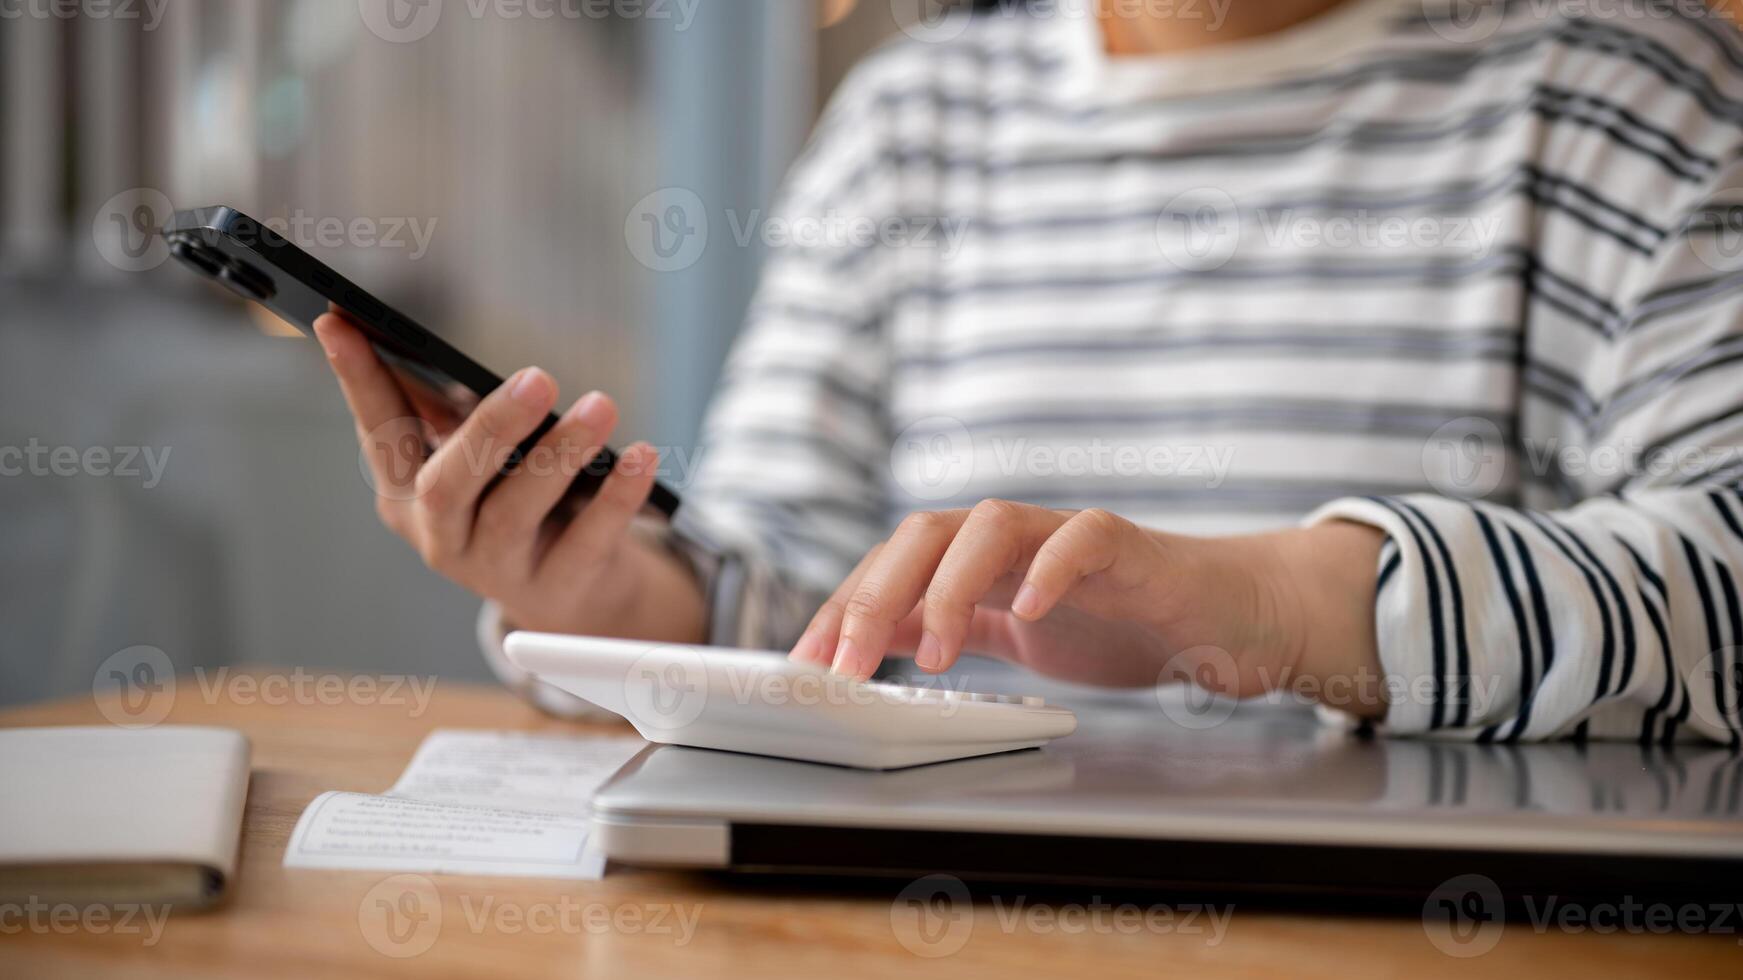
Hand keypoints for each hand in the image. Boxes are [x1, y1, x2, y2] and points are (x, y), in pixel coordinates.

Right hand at [312, 313, 703, 641]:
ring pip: (518, 512)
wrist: (576, 593)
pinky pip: (589, 541)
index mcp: (406, 494)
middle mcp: (441, 535)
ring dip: (561, 454)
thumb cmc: (517, 501)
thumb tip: (438, 351)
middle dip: (491, 427)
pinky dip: (617, 497)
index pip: (378, 430)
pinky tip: (642, 456)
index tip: (337, 320)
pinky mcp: (557, 590)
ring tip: (602, 406)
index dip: (358, 379)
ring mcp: (495, 571)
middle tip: (539, 377)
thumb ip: (458, 413)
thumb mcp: (482, 460)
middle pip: (449, 483)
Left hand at [788, 500, 1385, 714]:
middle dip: (874, 597)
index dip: (842, 609)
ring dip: (950, 586)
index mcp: (979, 562)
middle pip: (923, 534)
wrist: (1225, 617)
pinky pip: (1082, 539)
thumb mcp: (1016, 639)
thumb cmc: (1122, 623)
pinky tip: (1026, 611)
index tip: (804, 664)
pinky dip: (1050, 570)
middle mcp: (1015, 538)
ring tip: (937, 652)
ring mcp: (1068, 536)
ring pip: (990, 525)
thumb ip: (952, 627)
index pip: (892, 568)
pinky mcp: (1128, 547)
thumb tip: (875, 638)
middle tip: (846, 664)